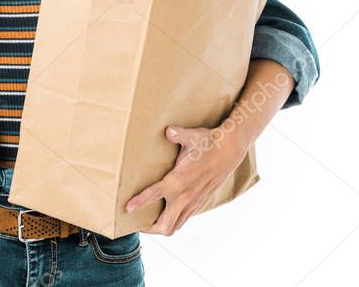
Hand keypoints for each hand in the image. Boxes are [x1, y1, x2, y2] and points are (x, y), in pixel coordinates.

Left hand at [125, 123, 247, 235]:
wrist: (230, 151)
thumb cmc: (208, 143)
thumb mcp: (192, 136)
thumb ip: (178, 135)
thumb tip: (168, 131)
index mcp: (179, 180)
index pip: (154, 195)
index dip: (139, 203)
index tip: (127, 209)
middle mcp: (185, 196)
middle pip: (165, 224)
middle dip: (149, 228)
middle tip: (136, 223)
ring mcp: (193, 201)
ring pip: (175, 226)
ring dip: (161, 227)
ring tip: (146, 222)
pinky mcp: (199, 202)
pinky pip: (183, 219)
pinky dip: (172, 221)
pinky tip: (164, 213)